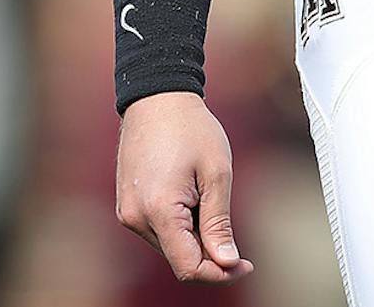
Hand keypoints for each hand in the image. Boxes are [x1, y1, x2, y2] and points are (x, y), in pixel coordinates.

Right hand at [115, 93, 253, 282]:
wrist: (157, 99)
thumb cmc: (191, 129)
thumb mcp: (217, 174)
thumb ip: (219, 223)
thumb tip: (227, 263)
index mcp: (158, 211)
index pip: (188, 267)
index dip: (220, 273)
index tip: (246, 265)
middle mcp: (135, 218)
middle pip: (179, 258)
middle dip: (210, 253)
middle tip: (234, 233)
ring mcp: (127, 213)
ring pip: (169, 246)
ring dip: (194, 237)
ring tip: (206, 197)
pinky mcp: (127, 206)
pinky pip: (158, 230)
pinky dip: (180, 225)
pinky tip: (191, 197)